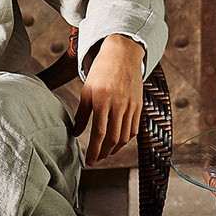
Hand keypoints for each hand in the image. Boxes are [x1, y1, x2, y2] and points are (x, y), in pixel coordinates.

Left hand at [70, 35, 144, 164]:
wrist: (122, 54)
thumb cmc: (100, 72)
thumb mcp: (87, 90)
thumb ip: (82, 114)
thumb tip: (76, 133)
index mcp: (102, 100)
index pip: (99, 133)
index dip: (94, 150)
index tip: (88, 161)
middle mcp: (118, 104)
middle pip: (113, 138)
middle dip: (104, 153)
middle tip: (96, 160)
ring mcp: (131, 105)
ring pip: (125, 136)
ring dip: (115, 149)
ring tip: (106, 153)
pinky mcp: (139, 105)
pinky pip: (134, 128)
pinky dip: (126, 139)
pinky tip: (118, 142)